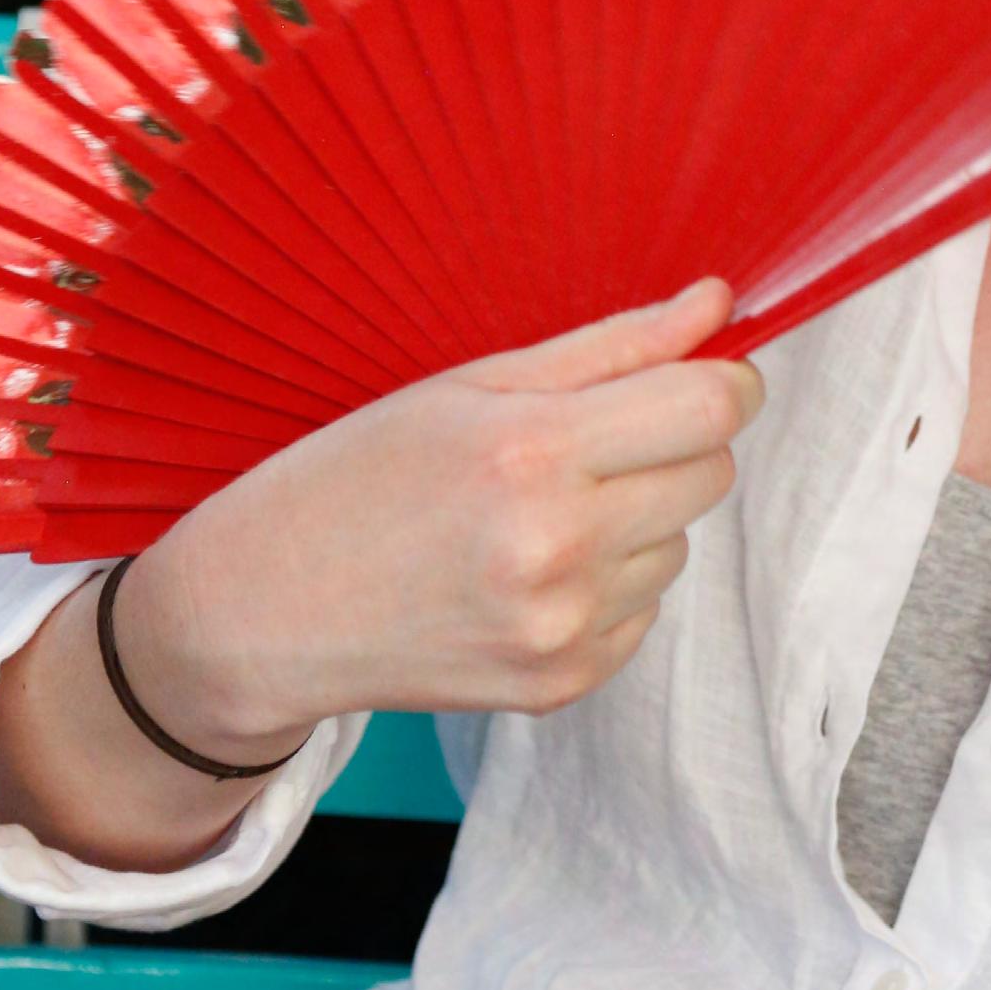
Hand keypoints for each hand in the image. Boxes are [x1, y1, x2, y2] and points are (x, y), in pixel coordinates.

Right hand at [113, 282, 759, 761]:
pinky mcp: (563, 685)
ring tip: (533, 512)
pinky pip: (644, 611)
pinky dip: (607, 584)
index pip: (712, 407)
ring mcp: (563, 628)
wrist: (265, 610)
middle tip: (586, 440)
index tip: (702, 371)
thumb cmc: (357, 476)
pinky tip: (525, 571)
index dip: (725, 378)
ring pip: (679, 544)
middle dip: (673, 444)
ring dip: (635, 517)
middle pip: (711, 473)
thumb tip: (719, 304)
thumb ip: (613, 346)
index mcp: (533, 452)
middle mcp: (558, 548)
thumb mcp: (473, 384)